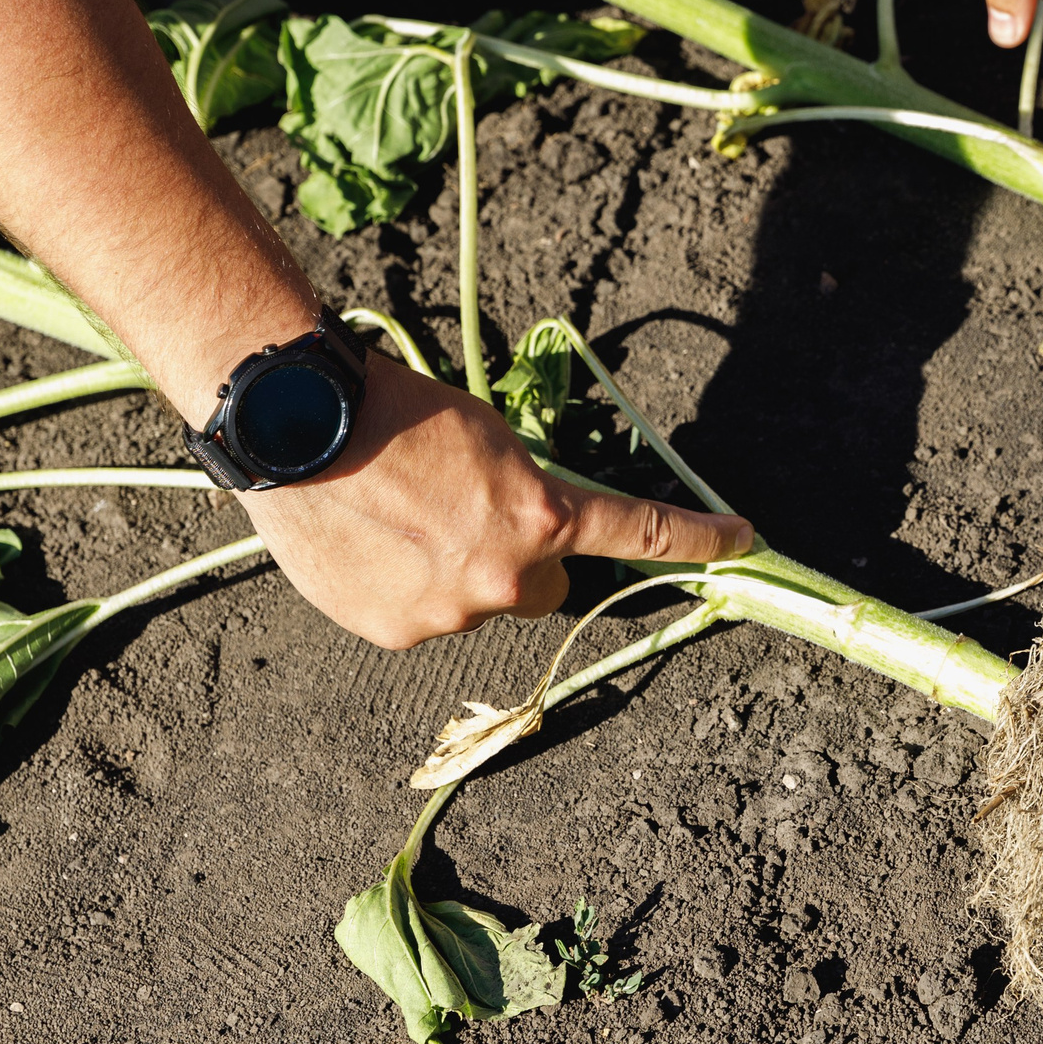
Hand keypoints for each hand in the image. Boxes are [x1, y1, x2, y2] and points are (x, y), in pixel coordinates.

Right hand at [236, 355, 753, 649]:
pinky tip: (368, 543)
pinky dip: (402, 588)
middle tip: (469, 517)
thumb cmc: (395, 410)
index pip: (639, 533)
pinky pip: (420, 616)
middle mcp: (505, 578)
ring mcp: (447, 614)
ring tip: (396, 517)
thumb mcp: (488, 435)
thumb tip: (533, 525)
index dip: (698, 540)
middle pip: (543, 588)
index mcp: (541, 518)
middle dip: (523, 562)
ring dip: (453, 573)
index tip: (744, 540)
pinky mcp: (394, 633)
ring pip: (475, 602)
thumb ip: (527, 492)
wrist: (298, 426)